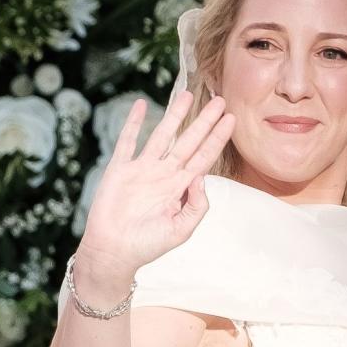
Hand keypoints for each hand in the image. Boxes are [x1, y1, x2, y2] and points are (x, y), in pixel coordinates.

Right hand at [77, 91, 234, 285]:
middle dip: (204, 121)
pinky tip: (141, 105)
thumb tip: (202, 177)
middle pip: (189, 140)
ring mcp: (143, 169)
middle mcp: (165, 173)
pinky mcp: (120, 169)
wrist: (114, 251)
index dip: (218, 138)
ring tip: (188, 94)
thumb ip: (197, 205)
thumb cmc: (149, 244)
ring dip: (175, 115)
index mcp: (181, 187)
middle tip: (220, 100)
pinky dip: (133, 123)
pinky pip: (128, 141)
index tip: (231, 120)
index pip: (204, 156)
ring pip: (162, 135)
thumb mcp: (182, 229)